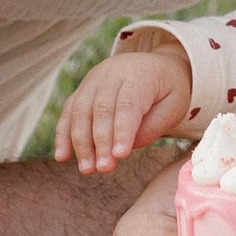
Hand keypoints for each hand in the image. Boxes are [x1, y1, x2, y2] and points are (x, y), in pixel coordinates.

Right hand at [55, 39, 193, 173]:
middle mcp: (113, 72)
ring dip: (81, 143)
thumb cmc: (168, 91)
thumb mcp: (174, 106)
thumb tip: (123, 148)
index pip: (128, 104)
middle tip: (104, 168)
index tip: (120, 156)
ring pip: (81, 111)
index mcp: (140, 74)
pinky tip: (62, 156)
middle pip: (101, 109)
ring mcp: (94, 79)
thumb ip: (152, 127)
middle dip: (101, 142)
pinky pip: (69, 111)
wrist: (156, 66)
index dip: (122, 131)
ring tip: (88, 169)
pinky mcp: (82, 89)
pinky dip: (63, 134)